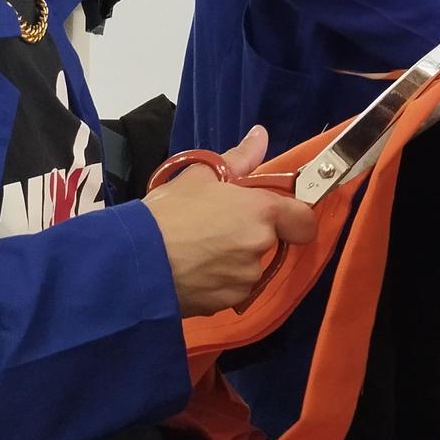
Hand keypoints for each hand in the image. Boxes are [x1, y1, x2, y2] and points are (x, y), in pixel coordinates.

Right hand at [141, 126, 317, 316]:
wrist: (135, 261)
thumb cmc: (168, 211)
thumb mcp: (200, 176)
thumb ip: (239, 159)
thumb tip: (261, 136)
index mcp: (261, 212)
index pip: (304, 219)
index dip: (294, 217)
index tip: (275, 215)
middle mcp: (261, 246)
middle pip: (271, 242)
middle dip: (252, 236)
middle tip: (218, 228)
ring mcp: (246, 279)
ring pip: (250, 268)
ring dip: (234, 261)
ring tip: (199, 251)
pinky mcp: (228, 303)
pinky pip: (232, 289)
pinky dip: (219, 282)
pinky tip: (194, 271)